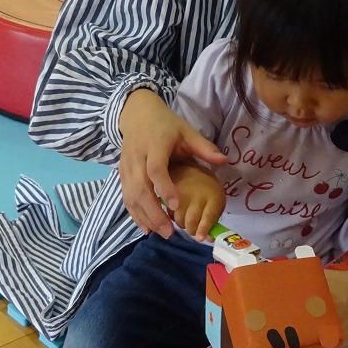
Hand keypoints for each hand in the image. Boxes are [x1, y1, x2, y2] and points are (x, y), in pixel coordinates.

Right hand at [118, 89, 226, 237]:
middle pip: (140, 188)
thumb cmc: (166, 125)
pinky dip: (134, 214)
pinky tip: (146, 228)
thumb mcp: (186, 131)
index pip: (155, 169)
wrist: (137, 115)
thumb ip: (204, 147)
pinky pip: (126, 197)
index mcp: (154, 145)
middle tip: (169, 231)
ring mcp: (127, 167)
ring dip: (144, 217)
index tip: (175, 205)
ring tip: (160, 233)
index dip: (164, 187)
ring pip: (130, 196)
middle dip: (153, 212)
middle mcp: (137, 157)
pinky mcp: (122, 174)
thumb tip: (224, 161)